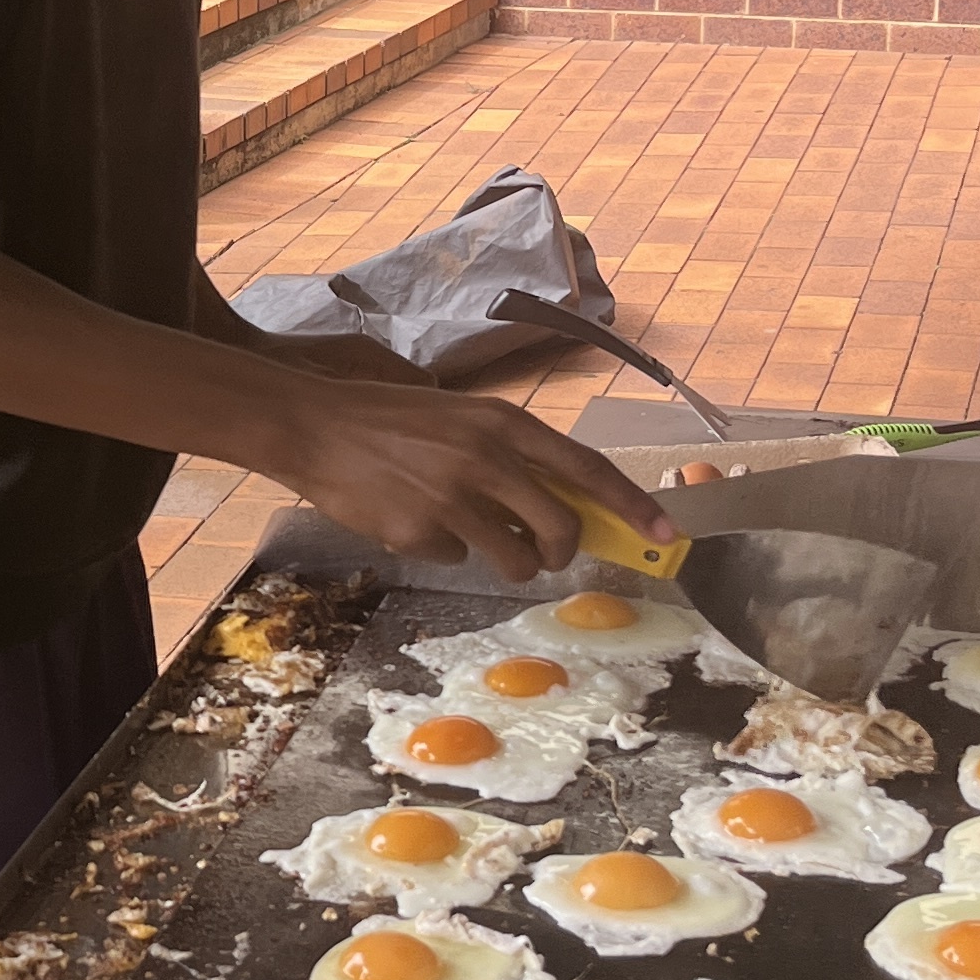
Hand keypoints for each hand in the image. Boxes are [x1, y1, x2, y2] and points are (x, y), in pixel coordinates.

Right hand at [267, 376, 675, 581]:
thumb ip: (510, 453)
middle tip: (544, 553)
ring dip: (505, 560)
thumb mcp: (461, 418)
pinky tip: (413, 519)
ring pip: (513, 559)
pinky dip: (443, 549)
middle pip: (559, 528)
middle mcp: (486, 458)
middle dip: (560, 552)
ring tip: (469, 533)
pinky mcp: (419, 533)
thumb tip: (563, 503)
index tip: (666, 534)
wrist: (313, 426)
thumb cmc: (390, 419)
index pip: (588, 468)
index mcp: (503, 423)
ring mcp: (452, 499)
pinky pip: (455, 559)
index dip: (633, 505)